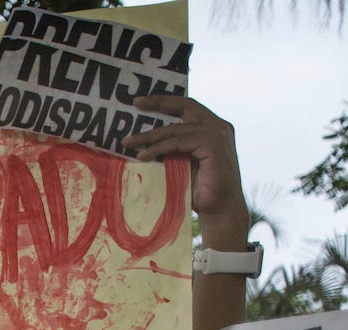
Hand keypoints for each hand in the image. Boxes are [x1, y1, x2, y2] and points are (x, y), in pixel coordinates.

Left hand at [126, 96, 248, 243]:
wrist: (219, 210)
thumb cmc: (200, 191)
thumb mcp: (183, 163)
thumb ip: (172, 149)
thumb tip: (142, 144)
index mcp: (213, 127)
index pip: (188, 107)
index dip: (165, 102)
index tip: (141, 102)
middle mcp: (219, 126)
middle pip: (185, 107)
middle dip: (158, 104)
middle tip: (134, 106)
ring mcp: (218, 135)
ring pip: (177, 129)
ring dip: (150, 136)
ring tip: (128, 143)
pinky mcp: (214, 146)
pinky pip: (179, 142)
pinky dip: (159, 148)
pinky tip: (143, 155)